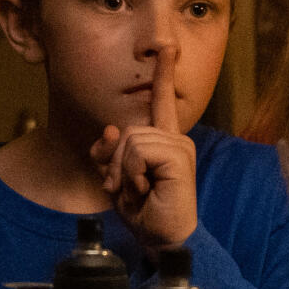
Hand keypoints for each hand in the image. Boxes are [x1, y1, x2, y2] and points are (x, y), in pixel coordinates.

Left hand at [89, 45, 198, 249]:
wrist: (164, 240)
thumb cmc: (145, 212)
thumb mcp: (118, 180)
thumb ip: (110, 154)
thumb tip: (109, 131)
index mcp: (164, 141)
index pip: (162, 102)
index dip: (163, 74)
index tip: (167, 47)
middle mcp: (175, 139)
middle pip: (126, 131)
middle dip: (114, 162)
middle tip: (125, 188)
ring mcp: (179, 146)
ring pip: (130, 140)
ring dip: (123, 171)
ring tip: (137, 191)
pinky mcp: (178, 156)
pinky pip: (139, 151)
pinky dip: (133, 173)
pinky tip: (145, 189)